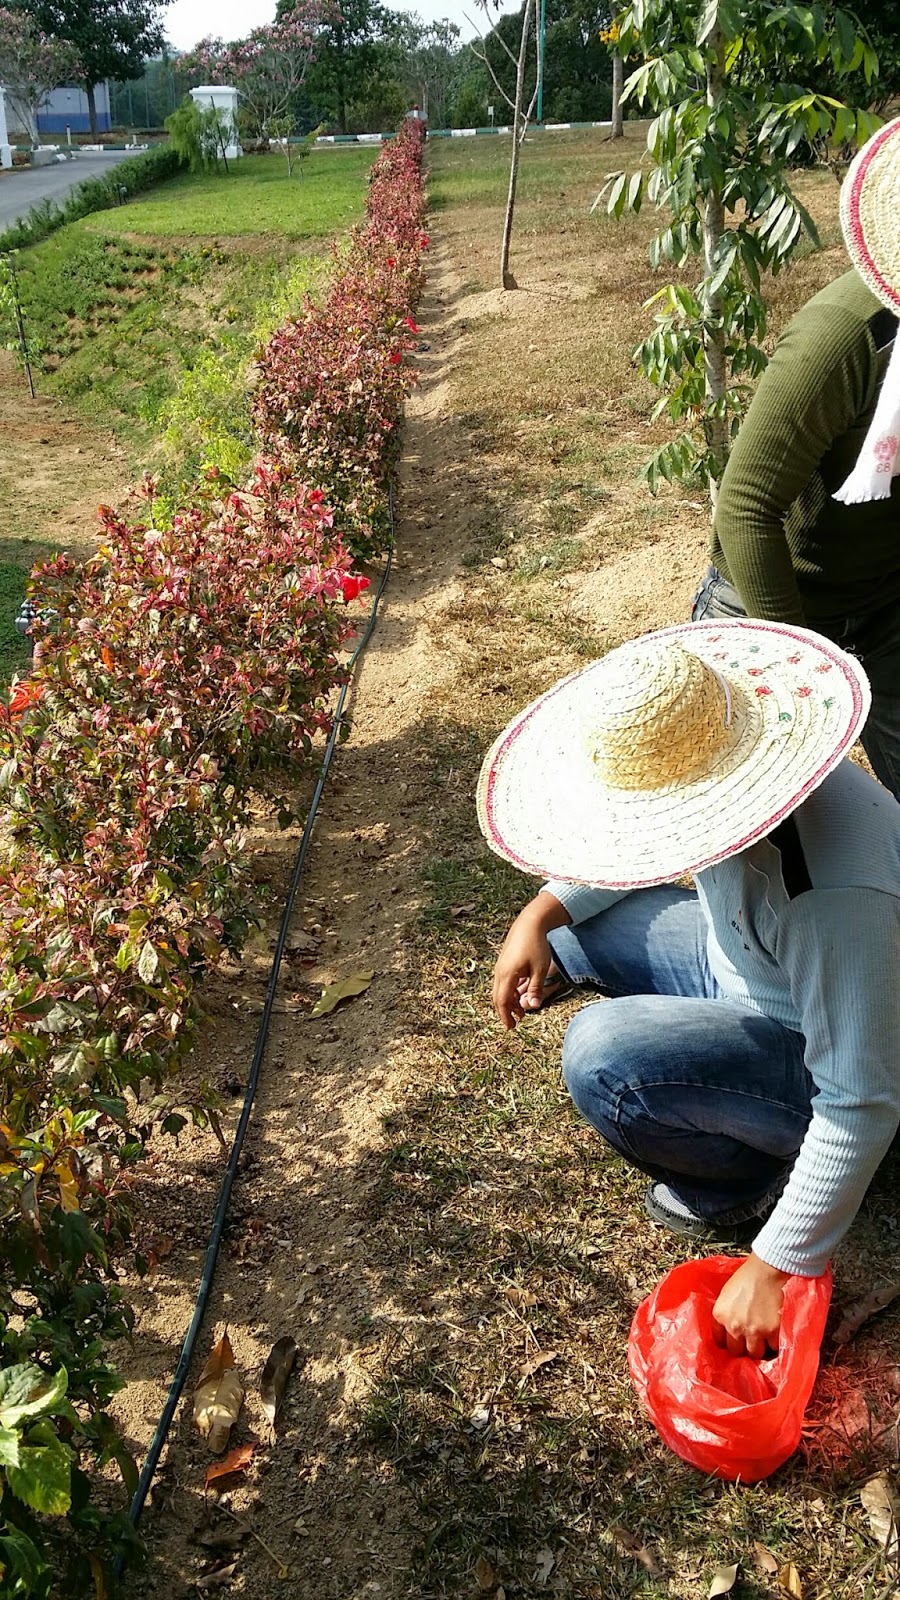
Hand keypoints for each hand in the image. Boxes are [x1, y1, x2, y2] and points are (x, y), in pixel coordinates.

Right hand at [492, 895, 569, 1029]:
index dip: (505, 1016)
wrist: (529, 923)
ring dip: (509, 1001)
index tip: (511, 1027)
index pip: (502, 1001)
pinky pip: (502, 982)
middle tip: (515, 1022)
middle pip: (498, 998)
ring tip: (521, 1010)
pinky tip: (520, 993)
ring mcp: (500, 967)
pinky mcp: (503, 962)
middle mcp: (500, 972)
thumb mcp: (540, 969)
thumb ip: (536, 989)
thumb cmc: (536, 945)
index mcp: (507, 975)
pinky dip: (509, 991)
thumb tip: (533, 1006)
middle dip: (505, 1011)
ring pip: (499, 990)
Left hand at [712, 1253, 790, 1358]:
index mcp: (720, 1315)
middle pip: (737, 1351)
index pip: (719, 1341)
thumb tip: (728, 1330)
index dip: (729, 1342)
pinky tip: (776, 1336)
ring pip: (755, 1353)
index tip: (735, 1341)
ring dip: (760, 1348)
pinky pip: (773, 1348)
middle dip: (744, 1347)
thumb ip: (726, 1314)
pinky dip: (775, 1344)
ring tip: (764, 1340)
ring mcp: (753, 1330)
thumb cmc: (748, 1277)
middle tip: (751, 1341)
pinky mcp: (772, 1331)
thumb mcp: (726, 1294)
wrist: (767, 1270)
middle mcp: (734, 1326)